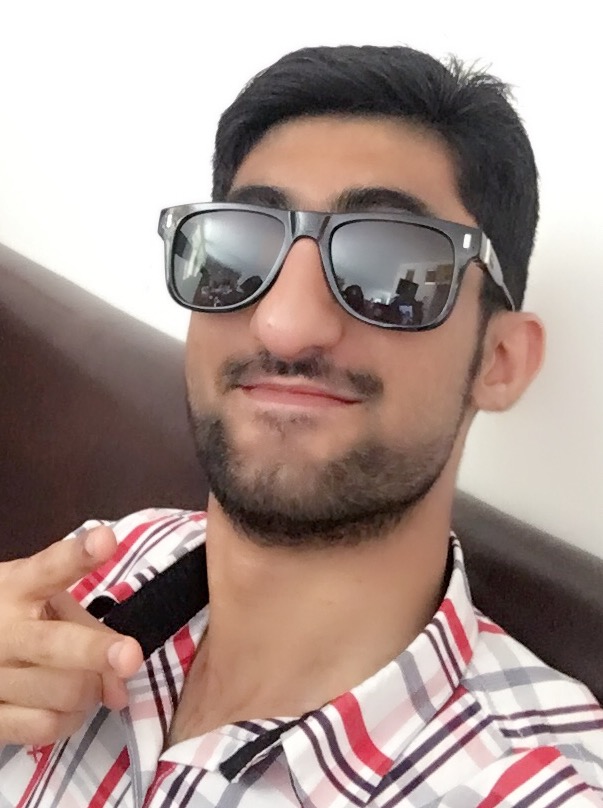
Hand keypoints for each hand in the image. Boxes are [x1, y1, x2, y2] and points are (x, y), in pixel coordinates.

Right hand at [0, 527, 142, 745]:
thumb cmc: (15, 617)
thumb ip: (90, 627)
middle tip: (130, 657)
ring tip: (88, 681)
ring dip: (92, 690)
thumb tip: (126, 675)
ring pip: (65, 690)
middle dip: (95, 651)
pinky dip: (72, 719)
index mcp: (17, 587)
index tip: (105, 540)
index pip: (49, 568)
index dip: (79, 555)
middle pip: (55, 644)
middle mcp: (1, 629)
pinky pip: (47, 725)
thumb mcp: (43, 601)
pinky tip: (70, 707)